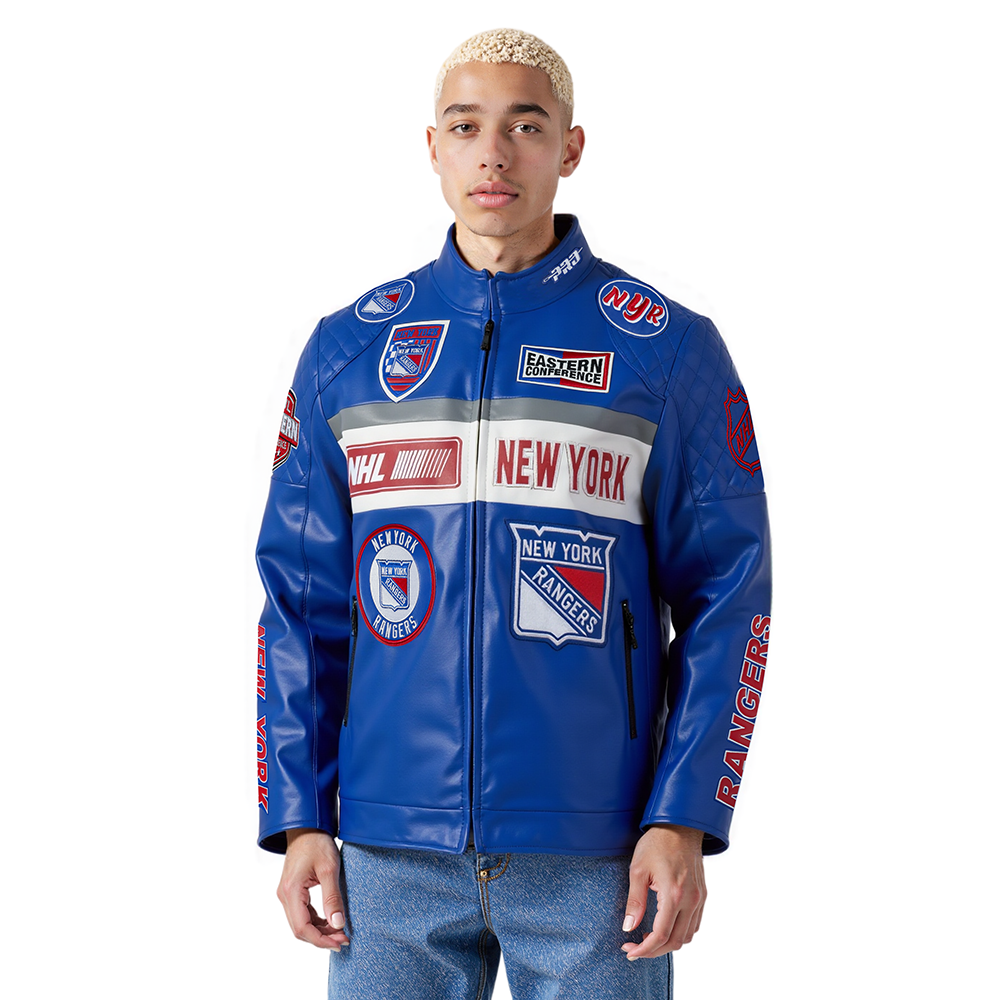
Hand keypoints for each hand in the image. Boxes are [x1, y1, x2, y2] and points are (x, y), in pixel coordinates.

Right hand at [276, 828, 350, 949]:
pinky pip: (302, 914)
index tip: (340, 942)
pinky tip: (330, 921)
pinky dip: (316, 921)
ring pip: (300, 923)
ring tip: (340, 932)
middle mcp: (284, 895)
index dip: (321, 940)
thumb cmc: (317, 842)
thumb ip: (332, 898)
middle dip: (322, 938)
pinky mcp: (292, 891)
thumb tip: (338, 924)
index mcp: (291, 891)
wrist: (307, 826)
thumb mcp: (329, 869)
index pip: (302, 928)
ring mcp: (287, 893)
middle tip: (344, 940)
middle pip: (300, 929)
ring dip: (319, 931)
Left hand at [620, 824, 705, 958]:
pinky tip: (664, 926)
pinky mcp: (702, 895)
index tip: (630, 952)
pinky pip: (694, 924)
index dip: (644, 949)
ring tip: (647, 938)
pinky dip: (680, 932)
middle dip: (654, 950)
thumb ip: (635, 901)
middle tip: (634, 948)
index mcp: (674, 894)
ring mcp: (699, 898)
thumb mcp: (638, 870)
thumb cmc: (657, 843)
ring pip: (687, 936)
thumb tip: (628, 927)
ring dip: (668, 943)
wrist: (680, 826)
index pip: (660, 935)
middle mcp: (691, 900)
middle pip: (675, 941)